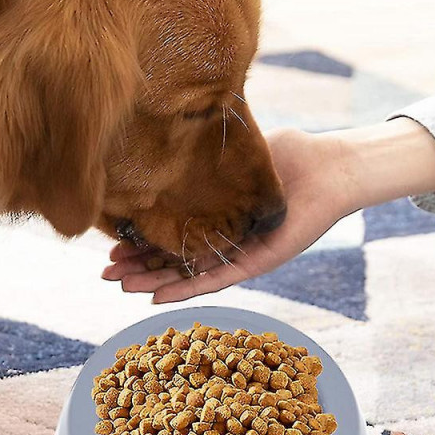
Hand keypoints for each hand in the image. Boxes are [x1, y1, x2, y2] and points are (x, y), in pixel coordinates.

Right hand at [102, 127, 356, 302]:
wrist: (329, 169)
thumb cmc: (289, 156)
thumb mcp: (237, 153)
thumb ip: (208, 155)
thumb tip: (171, 138)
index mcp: (216, 217)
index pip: (172, 233)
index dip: (141, 240)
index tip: (112, 242)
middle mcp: (224, 241)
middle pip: (174, 259)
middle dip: (138, 266)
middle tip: (105, 272)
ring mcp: (239, 255)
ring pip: (189, 274)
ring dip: (153, 282)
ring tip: (121, 286)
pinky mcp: (256, 263)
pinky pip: (216, 280)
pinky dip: (186, 288)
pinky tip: (157, 296)